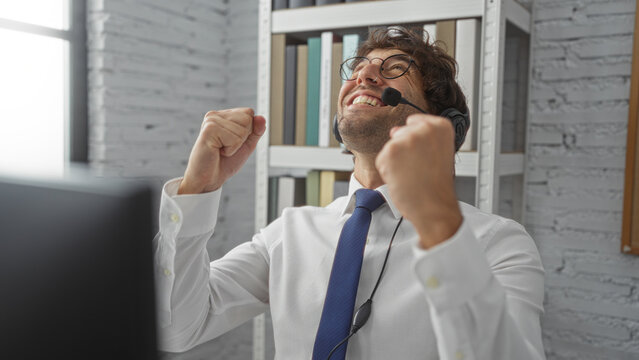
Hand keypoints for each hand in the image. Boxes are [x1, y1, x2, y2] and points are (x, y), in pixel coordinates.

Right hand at [178, 108, 265, 193]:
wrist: (208, 178)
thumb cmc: (224, 162)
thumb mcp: (246, 145)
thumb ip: (256, 131)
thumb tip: (261, 118)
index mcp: (223, 116)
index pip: (249, 113)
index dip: (248, 131)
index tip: (233, 142)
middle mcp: (216, 115)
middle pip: (248, 118)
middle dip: (243, 138)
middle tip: (226, 147)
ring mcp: (211, 121)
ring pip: (243, 129)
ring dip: (235, 146)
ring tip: (221, 149)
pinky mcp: (209, 129)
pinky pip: (235, 138)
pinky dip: (230, 150)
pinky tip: (217, 151)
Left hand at [375, 113, 461, 248]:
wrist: (434, 207)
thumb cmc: (436, 186)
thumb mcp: (437, 152)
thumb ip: (418, 137)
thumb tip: (394, 130)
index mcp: (441, 126)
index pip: (415, 122)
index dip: (417, 143)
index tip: (427, 157)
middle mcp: (424, 129)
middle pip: (401, 134)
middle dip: (405, 152)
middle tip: (420, 168)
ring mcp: (406, 139)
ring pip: (390, 148)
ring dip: (396, 163)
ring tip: (413, 175)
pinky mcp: (390, 152)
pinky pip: (381, 159)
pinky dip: (388, 172)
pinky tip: (403, 179)